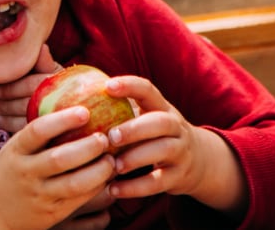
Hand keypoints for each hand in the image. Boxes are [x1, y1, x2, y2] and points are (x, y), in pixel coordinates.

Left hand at [0, 45, 63, 131]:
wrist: (82, 110)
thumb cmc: (62, 87)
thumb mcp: (55, 72)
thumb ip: (44, 62)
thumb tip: (40, 48)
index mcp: (62, 84)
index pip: (34, 85)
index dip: (13, 88)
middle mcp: (63, 102)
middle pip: (28, 104)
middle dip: (7, 104)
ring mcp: (58, 122)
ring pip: (26, 121)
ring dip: (6, 117)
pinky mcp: (53, 137)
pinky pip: (28, 133)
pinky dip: (10, 128)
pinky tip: (0, 123)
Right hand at [0, 107, 114, 229]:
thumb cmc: (8, 173)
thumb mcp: (14, 150)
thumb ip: (36, 135)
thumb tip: (70, 105)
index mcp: (15, 151)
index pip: (37, 131)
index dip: (62, 120)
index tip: (84, 111)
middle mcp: (26, 172)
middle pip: (60, 158)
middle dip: (88, 147)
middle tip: (104, 137)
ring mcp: (39, 194)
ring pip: (74, 183)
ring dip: (98, 170)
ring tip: (111, 159)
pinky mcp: (52, 213)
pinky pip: (79, 200)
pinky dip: (97, 188)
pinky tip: (106, 177)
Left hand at [103, 76, 245, 215]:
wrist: (200, 162)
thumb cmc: (155, 136)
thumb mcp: (146, 118)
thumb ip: (121, 111)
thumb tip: (74, 104)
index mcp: (162, 108)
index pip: (148, 90)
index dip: (129, 86)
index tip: (107, 86)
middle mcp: (175, 127)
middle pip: (161, 122)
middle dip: (135, 128)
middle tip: (110, 136)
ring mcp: (180, 152)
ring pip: (163, 151)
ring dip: (135, 158)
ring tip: (113, 165)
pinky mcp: (178, 177)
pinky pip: (158, 183)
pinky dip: (135, 188)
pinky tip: (114, 189)